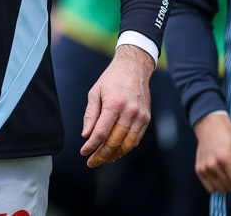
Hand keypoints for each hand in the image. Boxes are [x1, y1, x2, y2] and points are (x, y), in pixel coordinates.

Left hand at [81, 43, 153, 166]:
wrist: (134, 68)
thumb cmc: (111, 79)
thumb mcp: (95, 92)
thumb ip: (91, 115)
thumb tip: (86, 135)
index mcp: (114, 104)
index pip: (101, 132)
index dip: (91, 146)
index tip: (84, 152)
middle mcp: (129, 112)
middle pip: (114, 141)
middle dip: (101, 154)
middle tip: (92, 162)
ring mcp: (140, 116)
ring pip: (127, 144)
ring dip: (114, 154)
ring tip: (103, 159)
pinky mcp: (146, 118)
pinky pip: (136, 139)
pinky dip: (126, 148)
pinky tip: (116, 151)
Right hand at [193, 111, 230, 193]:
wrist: (209, 124)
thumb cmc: (227, 133)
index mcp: (225, 158)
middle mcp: (213, 165)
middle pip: (230, 187)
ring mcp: (204, 168)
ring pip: (220, 189)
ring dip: (227, 183)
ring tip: (228, 172)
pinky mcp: (199, 169)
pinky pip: (209, 187)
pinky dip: (217, 185)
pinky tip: (220, 175)